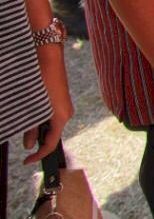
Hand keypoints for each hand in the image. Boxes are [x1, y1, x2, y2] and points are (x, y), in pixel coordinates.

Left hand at [21, 45, 72, 164]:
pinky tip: (30, 113)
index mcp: (61, 117)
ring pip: (50, 125)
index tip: (26, 161)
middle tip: (21, 140)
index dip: (38, 155)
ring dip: (37, 128)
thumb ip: (30, 127)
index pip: (50, 144)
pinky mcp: (61, 101)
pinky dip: (41, 119)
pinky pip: (52, 116)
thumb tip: (28, 145)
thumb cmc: (40, 80)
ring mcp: (65, 107)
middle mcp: (66, 114)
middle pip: (51, 135)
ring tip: (23, 121)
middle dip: (36, 139)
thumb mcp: (32, 106)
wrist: (48, 57)